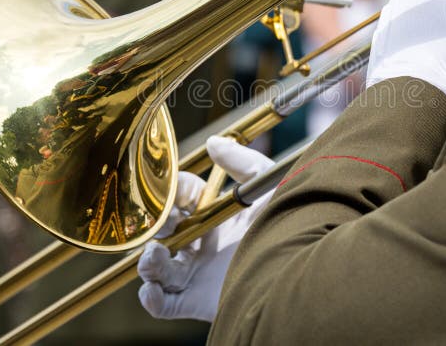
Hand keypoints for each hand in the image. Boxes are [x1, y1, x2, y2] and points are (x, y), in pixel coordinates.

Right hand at [138, 136, 274, 321]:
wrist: (297, 270)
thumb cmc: (289, 224)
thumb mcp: (268, 186)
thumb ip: (242, 162)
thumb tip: (212, 141)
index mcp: (215, 214)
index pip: (180, 197)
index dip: (170, 192)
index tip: (167, 192)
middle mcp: (203, 243)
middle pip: (162, 232)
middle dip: (154, 226)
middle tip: (164, 225)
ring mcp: (198, 273)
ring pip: (156, 267)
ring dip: (148, 262)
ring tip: (155, 255)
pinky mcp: (196, 301)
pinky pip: (162, 304)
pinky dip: (150, 298)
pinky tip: (153, 288)